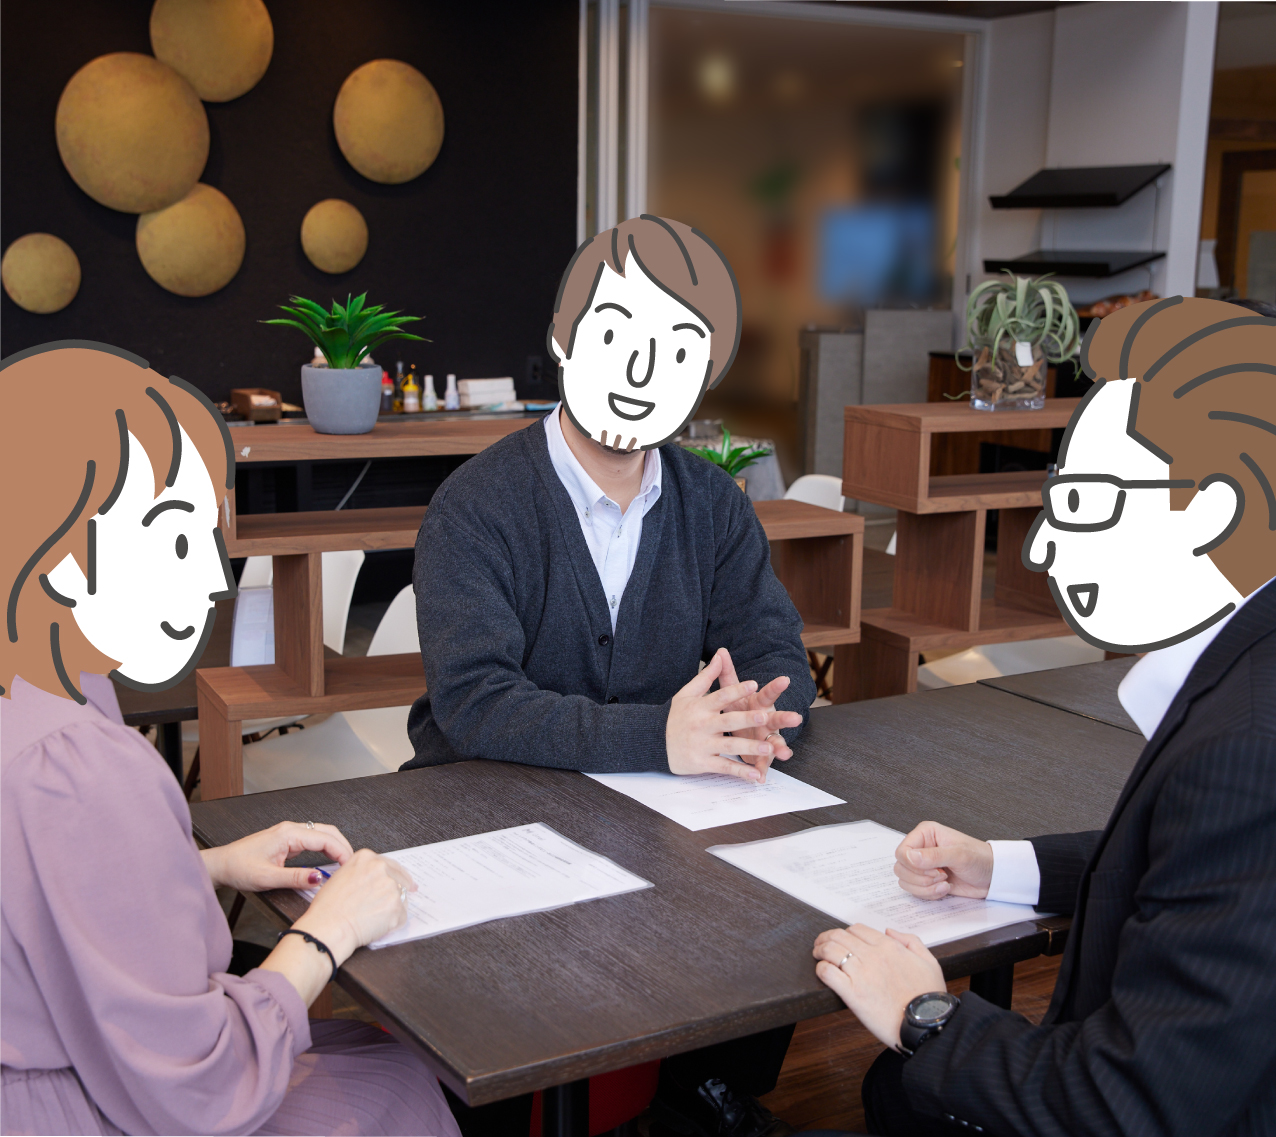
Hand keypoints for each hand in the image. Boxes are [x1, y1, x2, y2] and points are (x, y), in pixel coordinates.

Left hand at [200, 821, 353, 892]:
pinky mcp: (286, 840)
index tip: (350, 866)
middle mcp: (291, 829)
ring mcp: (289, 833)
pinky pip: (312, 839)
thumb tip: (320, 879)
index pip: (325, 838)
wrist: (221, 865)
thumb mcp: (268, 878)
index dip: (341, 852)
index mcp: (288, 834)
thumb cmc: (238, 868)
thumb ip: (296, 878)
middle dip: (343, 846)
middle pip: (327, 831)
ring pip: (321, 834)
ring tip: (344, 863)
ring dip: (335, 845)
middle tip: (352, 865)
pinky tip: (329, 859)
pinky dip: (325, 847)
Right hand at [293, 848, 416, 963]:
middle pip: (400, 878)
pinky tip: (378, 926)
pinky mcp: (397, 906)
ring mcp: (391, 887)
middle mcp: (381, 868)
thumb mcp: (340, 877)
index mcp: (366, 858)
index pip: (390, 864)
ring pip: (402, 897)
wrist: (329, 927)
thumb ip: (361, 873)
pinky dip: (393, 923)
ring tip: (375, 918)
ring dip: (393, 908)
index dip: (395, 875)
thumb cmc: (328, 907)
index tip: (402, 881)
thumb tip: (374, 881)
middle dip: (398, 890)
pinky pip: (402, 916)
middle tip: (392, 902)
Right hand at [666, 648, 784, 782]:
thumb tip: (720, 655)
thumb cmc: (676, 716)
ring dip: (749, 748)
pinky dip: (740, 772)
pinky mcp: (702, 763)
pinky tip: (756, 776)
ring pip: (729, 745)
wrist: (655, 742)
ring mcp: (702, 745)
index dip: (737, 690)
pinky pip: (724, 767)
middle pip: (728, 721)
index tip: (754, 684)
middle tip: (764, 717)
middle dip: (746, 719)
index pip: (721, 696)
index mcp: (700, 706)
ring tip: (768, 749)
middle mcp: (702, 725)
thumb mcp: (687, 693)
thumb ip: (707, 676)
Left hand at [716, 648, 802, 774]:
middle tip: (796, 718)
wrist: (742, 728)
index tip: (785, 679)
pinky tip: (761, 777)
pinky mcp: (761, 754)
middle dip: (786, 718)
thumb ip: (727, 673)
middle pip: (777, 718)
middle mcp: (767, 720)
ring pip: (775, 742)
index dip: (776, 686)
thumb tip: (720, 651)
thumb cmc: (739, 707)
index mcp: (759, 703)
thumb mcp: (731, 691)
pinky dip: (761, 770)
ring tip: (785, 753)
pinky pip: (762, 762)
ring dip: (780, 747)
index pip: (768, 693)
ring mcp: (766, 738)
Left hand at [813, 924, 945, 1049]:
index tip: (841, 939)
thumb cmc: (929, 997)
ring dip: (819, 950)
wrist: (925, 1024)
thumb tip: (890, 931)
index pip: (857, 929)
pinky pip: (828, 973)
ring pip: (830, 950)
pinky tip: (822, 971)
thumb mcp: (930, 962)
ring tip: (817, 954)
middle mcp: (872, 955)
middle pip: (839, 936)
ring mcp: (861, 973)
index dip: (846, 932)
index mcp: (889, 946)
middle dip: (826, 937)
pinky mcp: (852, 993)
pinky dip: (821, 969)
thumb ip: (911, 941)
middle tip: (821, 943)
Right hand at [894, 821, 993, 899]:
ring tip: (944, 882)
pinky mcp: (927, 881)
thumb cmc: (980, 859)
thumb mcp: (959, 855)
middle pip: (900, 868)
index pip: (902, 851)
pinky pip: (915, 891)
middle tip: (941, 876)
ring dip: (925, 888)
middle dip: (921, 878)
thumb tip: (910, 857)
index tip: (934, 869)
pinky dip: (929, 894)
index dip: (913, 865)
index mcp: (926, 834)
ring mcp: (923, 866)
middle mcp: (921, 848)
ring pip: (905, 881)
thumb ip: (934, 855)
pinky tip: (945, 888)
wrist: (993, 876)